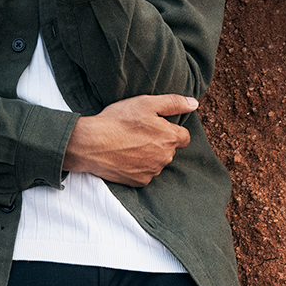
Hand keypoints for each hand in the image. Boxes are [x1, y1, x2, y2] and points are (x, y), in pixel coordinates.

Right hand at [63, 94, 195, 185]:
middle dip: (160, 141)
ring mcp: (152, 171)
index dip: (171, 129)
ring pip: (158, 162)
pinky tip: (126, 156)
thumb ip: (173, 103)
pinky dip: (139, 166)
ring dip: (150, 154)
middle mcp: (165, 158)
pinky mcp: (139, 182)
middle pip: (170, 149)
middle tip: (140, 132)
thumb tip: (194, 103)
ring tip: (130, 143)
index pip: (184, 137)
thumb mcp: (147, 103)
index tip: (156, 126)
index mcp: (170, 138)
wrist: (92, 143)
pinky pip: (146, 173)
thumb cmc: (119, 120)